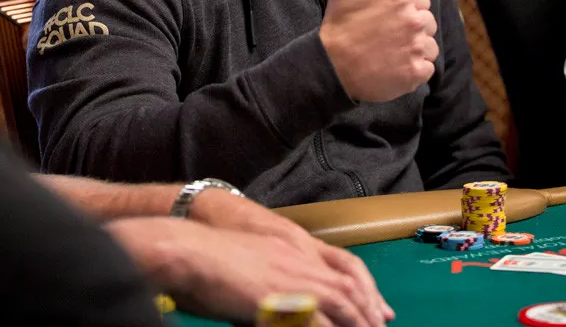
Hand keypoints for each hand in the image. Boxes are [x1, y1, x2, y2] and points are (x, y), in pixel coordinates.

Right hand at [190, 190, 393, 322]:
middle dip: (367, 310)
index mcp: (292, 246)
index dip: (365, 288)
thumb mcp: (250, 263)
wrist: (186, 249)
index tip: (378, 309)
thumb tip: (278, 308)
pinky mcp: (280, 296)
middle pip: (347, 285)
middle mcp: (298, 258)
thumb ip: (271, 282)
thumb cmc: (206, 257)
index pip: (343, 266)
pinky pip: (316, 320)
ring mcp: (291, 276)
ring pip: (340, 302)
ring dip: (357, 321)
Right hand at [320, 0, 437, 101]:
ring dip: (414, 52)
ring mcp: (417, 47)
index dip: (404, 11)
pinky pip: (427, 70)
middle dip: (411, 31)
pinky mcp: (416, 72)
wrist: (330, 64)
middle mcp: (414, 19)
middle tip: (386, 38)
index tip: (385, 20)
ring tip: (389, 54)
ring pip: (429, 47)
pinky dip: (413, 72)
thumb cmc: (339, 22)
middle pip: (428, 24)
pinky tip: (393, 68)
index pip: (421, 3)